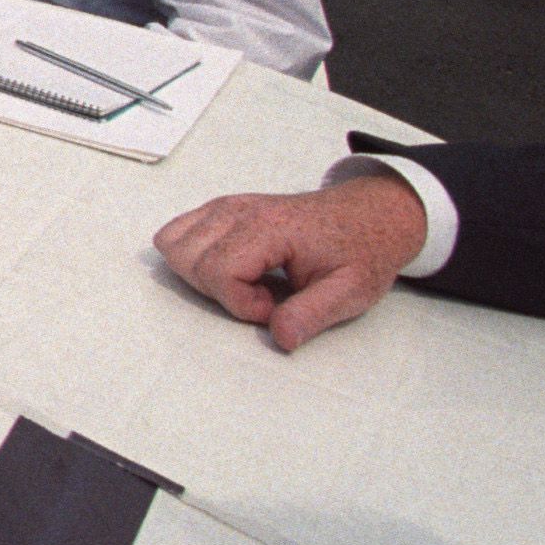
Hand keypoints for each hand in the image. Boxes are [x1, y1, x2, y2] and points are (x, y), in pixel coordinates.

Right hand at [153, 172, 429, 350]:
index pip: (218, 271)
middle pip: (187, 258)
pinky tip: (233, 267)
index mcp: (271, 228)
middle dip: (217, 291)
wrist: (371, 215)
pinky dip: (194, 257)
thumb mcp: (352, 291)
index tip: (275, 307)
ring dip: (202, 274)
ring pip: (173, 244)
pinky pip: (178, 231)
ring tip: (247, 281)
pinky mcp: (222, 208)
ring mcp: (227, 206)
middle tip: (261, 295)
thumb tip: (279, 338)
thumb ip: (313, 315)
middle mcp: (239, 210)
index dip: (241, 303)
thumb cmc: (361, 250)